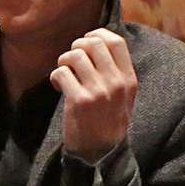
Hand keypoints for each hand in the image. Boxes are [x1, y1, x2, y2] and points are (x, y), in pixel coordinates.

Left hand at [52, 28, 135, 162]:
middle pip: (93, 44)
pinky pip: (62, 73)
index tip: (86, 39)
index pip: (116, 42)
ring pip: (74, 55)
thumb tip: (98, 44)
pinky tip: (58, 86)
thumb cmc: (107, 121)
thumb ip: (116, 72)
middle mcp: (116, 82)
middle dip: (77, 46)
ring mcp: (98, 91)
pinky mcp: (79, 101)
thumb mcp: (123, 95)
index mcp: (129, 78)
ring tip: (64, 74)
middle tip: (71, 60)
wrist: (100, 151)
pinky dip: (56, 76)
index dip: (98, 34)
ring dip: (64, 61)